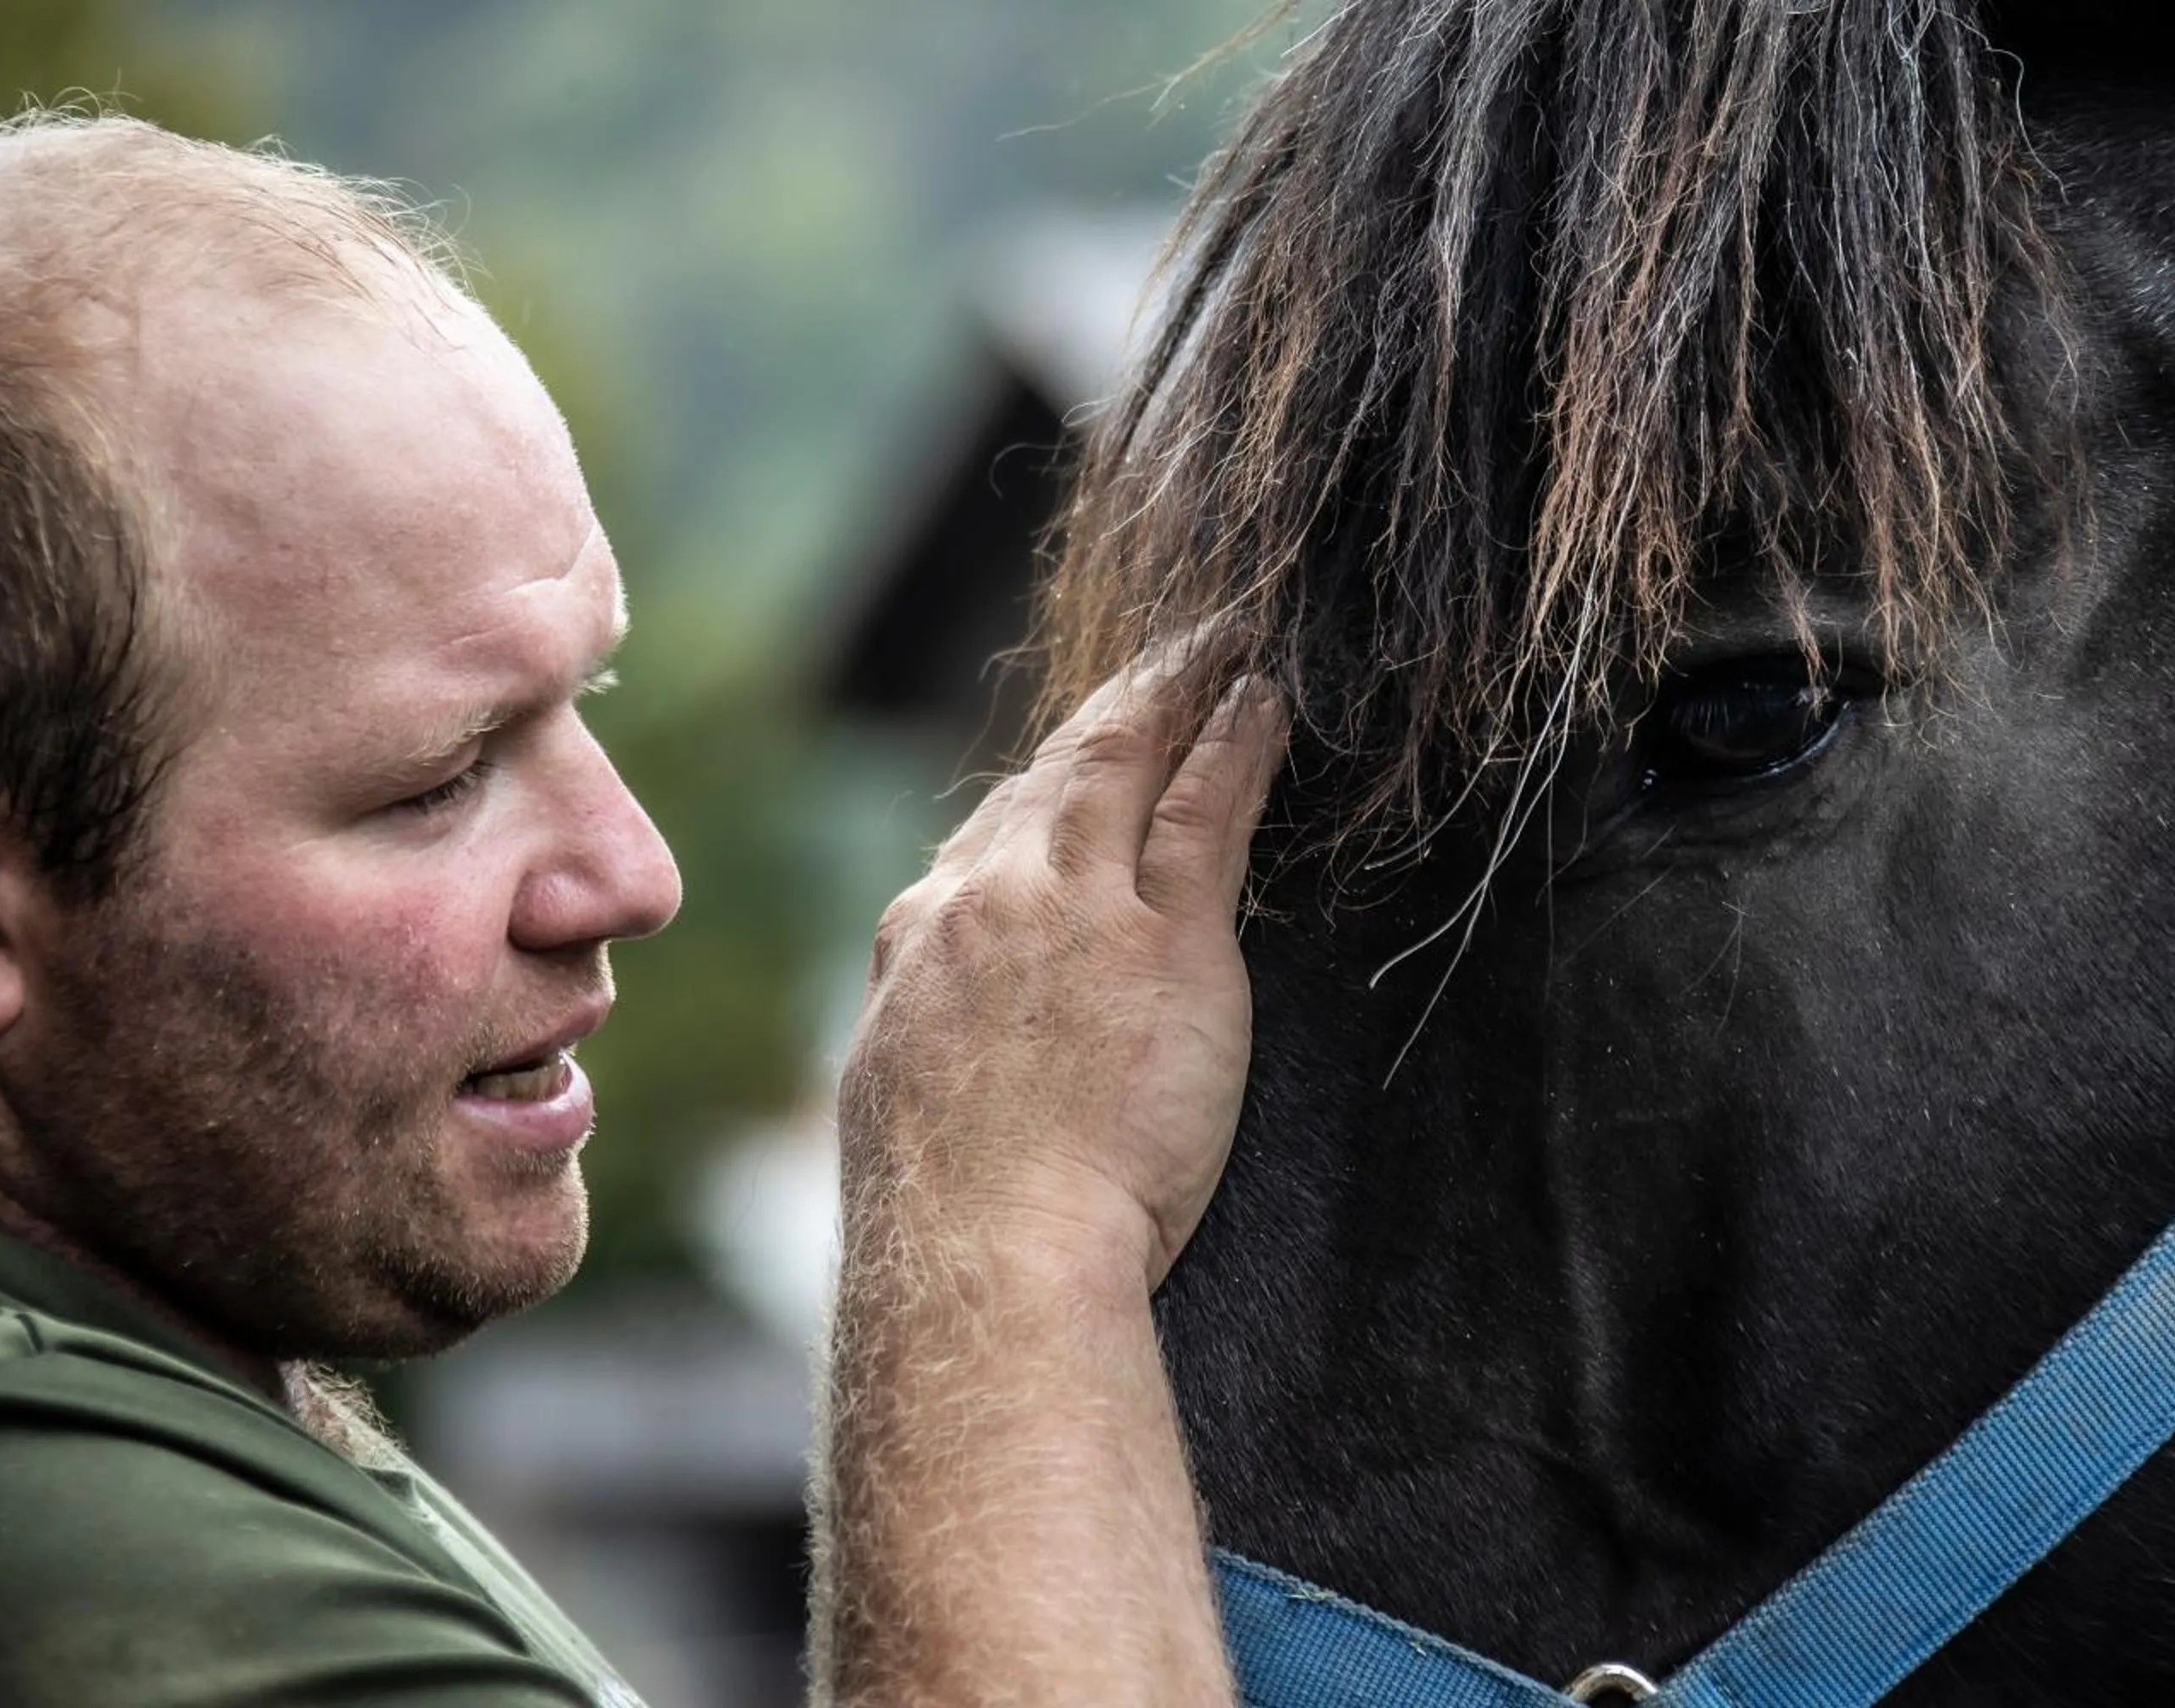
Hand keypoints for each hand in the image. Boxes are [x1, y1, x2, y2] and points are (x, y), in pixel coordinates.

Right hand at [839, 655, 1286, 1294]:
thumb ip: (934, 1042)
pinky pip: (1206, 806)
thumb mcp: (908, 1106)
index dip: (1044, 787)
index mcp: (923, 942)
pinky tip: (1266, 699)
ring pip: (1127, 762)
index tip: (1081, 757)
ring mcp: (1074, 907)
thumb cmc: (954, 1227)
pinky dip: (1235, 741)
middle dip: (1117, 710)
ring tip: (1226, 643)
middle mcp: (987, 900)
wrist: (984, 1259)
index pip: (990, 836)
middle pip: (1056, 775)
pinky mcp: (1164, 935)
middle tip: (1170, 658)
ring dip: (1179, 691)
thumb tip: (940, 1046)